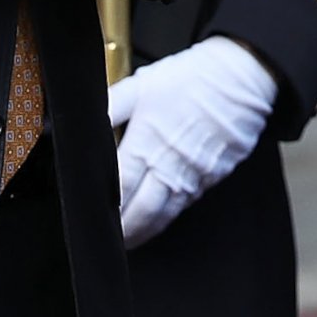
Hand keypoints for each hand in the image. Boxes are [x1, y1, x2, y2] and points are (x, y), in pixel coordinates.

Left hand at [110, 36, 278, 246]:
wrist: (243, 74)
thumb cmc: (192, 76)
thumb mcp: (142, 85)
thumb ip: (109, 108)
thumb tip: (73, 123)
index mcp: (147, 143)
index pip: (118, 190)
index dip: (103, 210)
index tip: (89, 221)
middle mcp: (170, 165)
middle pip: (141, 212)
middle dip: (124, 231)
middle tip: (107, 242)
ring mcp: (195, 174)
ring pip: (165, 215)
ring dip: (146, 230)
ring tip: (130, 239)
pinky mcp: (214, 175)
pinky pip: (188, 203)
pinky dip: (171, 213)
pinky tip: (160, 216)